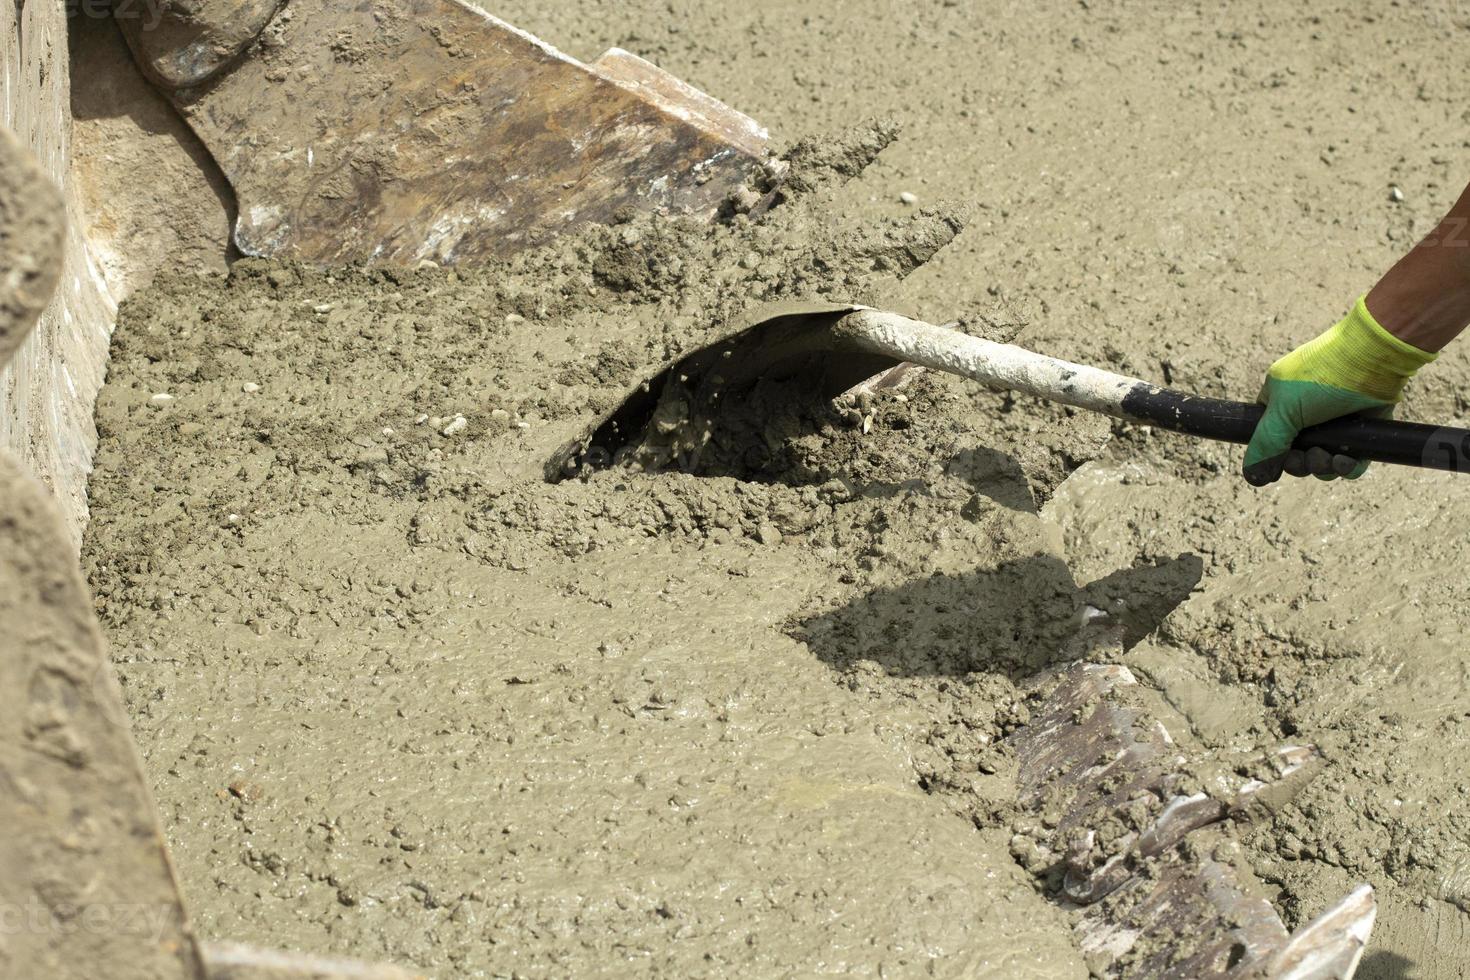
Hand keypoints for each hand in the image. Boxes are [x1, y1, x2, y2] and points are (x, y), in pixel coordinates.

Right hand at [1243, 297, 1434, 485]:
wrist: (1375, 360)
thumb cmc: (1324, 377)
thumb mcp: (1284, 410)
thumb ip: (1265, 444)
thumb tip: (1252, 476)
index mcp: (1280, 402)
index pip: (1268, 436)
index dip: (1273, 453)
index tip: (1281, 456)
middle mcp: (1305, 413)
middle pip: (1294, 454)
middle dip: (1300, 463)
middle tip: (1308, 457)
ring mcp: (1333, 423)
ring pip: (1321, 461)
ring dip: (1322, 467)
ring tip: (1330, 458)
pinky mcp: (1360, 431)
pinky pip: (1349, 461)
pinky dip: (1346, 468)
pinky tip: (1346, 462)